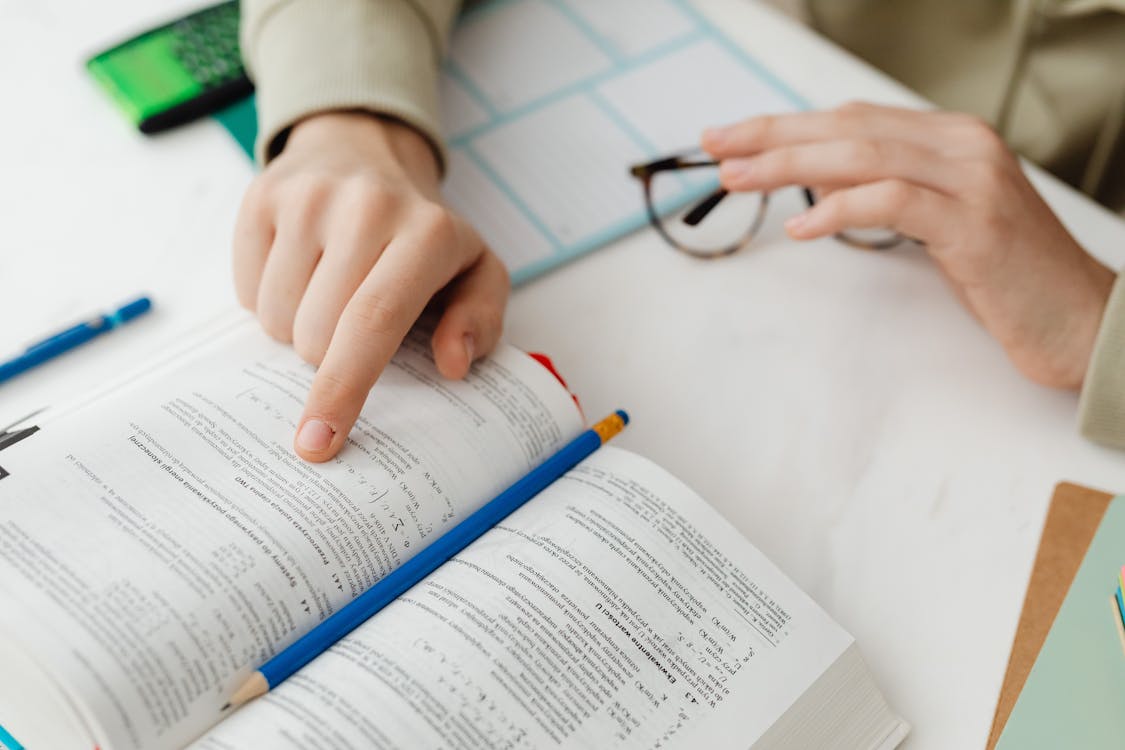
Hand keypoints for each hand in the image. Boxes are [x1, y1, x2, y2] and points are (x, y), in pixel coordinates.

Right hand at [233, 112, 508, 461]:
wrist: (366, 150)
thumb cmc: (423, 234)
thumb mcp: (476, 272)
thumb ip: (480, 321)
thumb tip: (453, 363)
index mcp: (428, 234)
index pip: (374, 322)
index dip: (343, 389)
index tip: (319, 443)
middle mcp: (367, 207)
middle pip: (316, 333)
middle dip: (329, 357)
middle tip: (354, 325)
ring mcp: (308, 196)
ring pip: (276, 318)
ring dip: (298, 327)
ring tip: (330, 289)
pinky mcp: (262, 194)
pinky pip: (247, 291)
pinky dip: (270, 298)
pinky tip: (302, 268)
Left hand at [702, 102, 1115, 388]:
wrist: (1077, 318)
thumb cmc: (1002, 275)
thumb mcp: (938, 220)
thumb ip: (887, 190)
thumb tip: (818, 180)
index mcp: (949, 138)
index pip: (851, 118)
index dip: (786, 125)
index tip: (733, 138)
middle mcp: (961, 145)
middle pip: (847, 127)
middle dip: (773, 136)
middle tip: (716, 147)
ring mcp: (972, 179)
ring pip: (864, 154)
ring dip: (791, 165)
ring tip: (739, 179)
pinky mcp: (975, 223)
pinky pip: (895, 201)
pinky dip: (841, 207)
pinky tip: (801, 227)